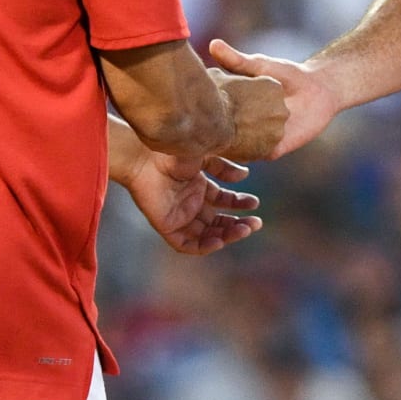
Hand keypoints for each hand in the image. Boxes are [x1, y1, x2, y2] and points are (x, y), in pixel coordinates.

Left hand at [119, 152, 260, 255]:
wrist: (144, 158)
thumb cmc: (172, 152)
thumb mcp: (205, 156)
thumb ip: (224, 167)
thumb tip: (244, 176)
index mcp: (199, 187)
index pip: (223, 201)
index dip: (240, 203)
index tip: (254, 203)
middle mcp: (190, 203)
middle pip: (218, 221)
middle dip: (238, 224)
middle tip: (256, 224)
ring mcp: (179, 216)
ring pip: (207, 234)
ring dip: (227, 236)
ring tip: (244, 230)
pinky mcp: (167, 226)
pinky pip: (187, 244)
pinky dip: (203, 246)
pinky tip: (219, 240)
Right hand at [209, 39, 340, 159]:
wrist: (319, 87)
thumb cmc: (287, 74)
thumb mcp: (259, 66)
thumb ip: (236, 59)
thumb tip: (213, 43)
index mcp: (236, 111)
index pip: (212, 118)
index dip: (199, 117)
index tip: (185, 111)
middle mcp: (245, 129)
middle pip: (220, 138)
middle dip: (209, 135)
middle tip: (196, 129)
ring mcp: (259, 141)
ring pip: (237, 150)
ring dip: (228, 145)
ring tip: (219, 135)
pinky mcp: (276, 148)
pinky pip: (259, 154)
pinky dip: (251, 150)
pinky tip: (245, 140)